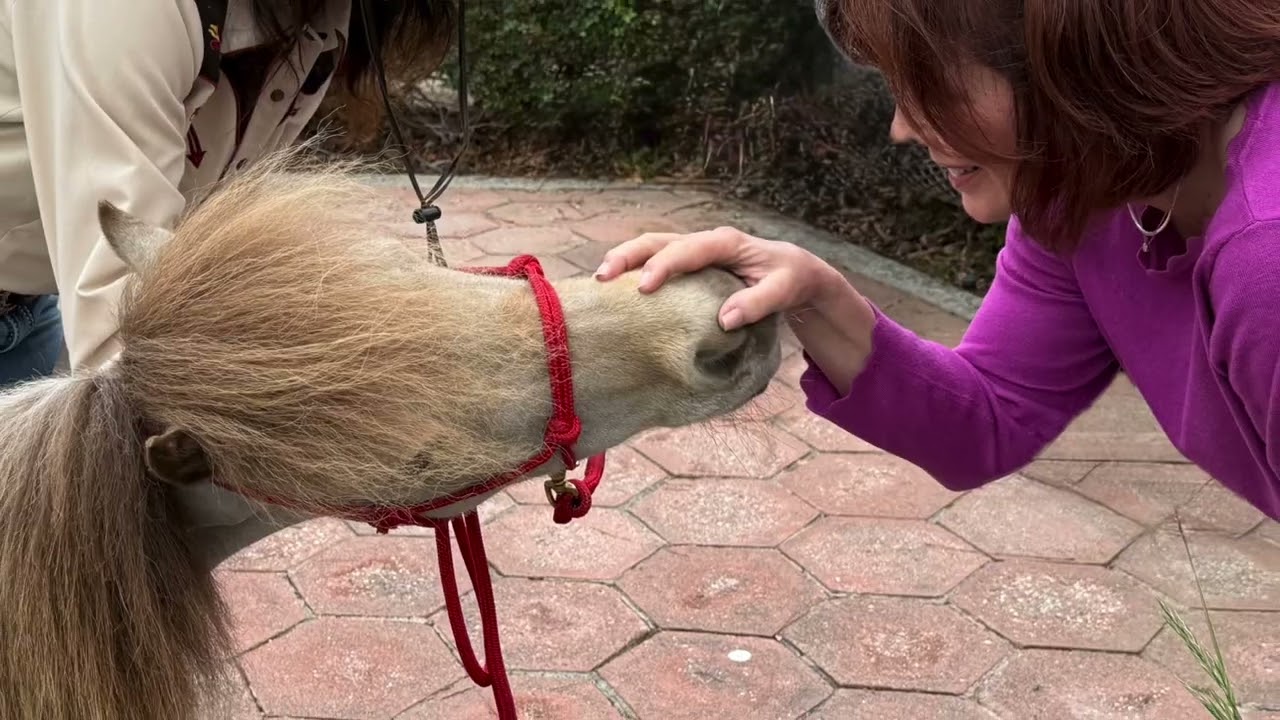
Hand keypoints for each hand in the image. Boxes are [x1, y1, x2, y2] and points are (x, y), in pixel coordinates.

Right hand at [593, 226, 842, 329]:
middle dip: (628, 256)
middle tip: (603, 278)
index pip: (687, 250)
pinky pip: (655, 261)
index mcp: (725, 242)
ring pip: (650, 247)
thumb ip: (757, 303)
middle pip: (657, 241)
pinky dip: (633, 271)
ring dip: (624, 261)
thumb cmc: (788, 279)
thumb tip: (725, 319)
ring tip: (598, 282)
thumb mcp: (784, 290)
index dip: (663, 266)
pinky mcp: (687, 264)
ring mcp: (692, 250)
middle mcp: (703, 241)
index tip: (644, 288)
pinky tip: (616, 291)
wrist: (792, 270)